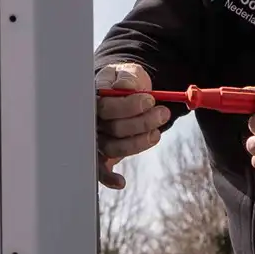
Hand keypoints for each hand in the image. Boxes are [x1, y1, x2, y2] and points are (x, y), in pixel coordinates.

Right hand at [95, 63, 169, 189]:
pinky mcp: (104, 153)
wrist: (129, 90)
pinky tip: (121, 182)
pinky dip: (109, 178)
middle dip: (142, 122)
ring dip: (140, 141)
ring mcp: (97, 138)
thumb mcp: (128, 71)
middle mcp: (91, 120)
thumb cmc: (126, 80)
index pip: (106, 106)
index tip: (150, 99)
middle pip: (113, 128)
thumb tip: (124, 87)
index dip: (129, 106)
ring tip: (159, 129)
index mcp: (93, 98)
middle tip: (163, 112)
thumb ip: (127, 77)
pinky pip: (101, 170)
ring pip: (115, 147)